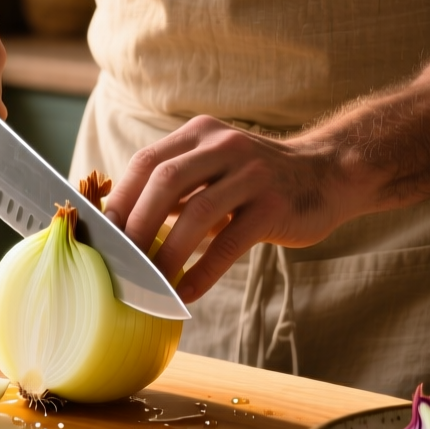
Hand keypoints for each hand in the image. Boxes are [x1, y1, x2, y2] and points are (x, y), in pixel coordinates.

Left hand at [102, 117, 363, 300]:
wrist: (327, 175)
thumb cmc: (256, 181)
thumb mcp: (213, 169)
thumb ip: (174, 188)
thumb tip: (119, 223)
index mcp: (200, 135)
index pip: (146, 162)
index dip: (120, 199)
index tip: (102, 235)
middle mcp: (223, 147)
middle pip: (164, 181)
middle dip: (136, 225)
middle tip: (121, 262)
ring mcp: (252, 174)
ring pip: (196, 212)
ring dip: (167, 253)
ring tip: (150, 283)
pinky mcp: (273, 207)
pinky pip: (229, 242)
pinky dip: (203, 271)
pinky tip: (185, 293)